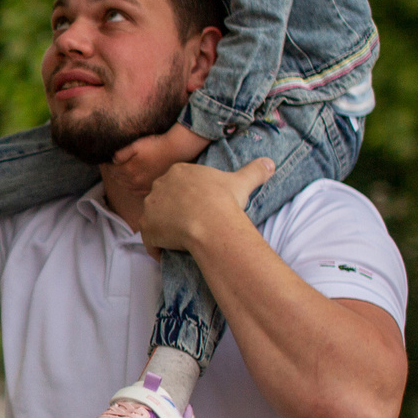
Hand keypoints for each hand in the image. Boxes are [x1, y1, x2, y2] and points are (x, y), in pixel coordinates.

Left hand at [109, 122, 212, 207]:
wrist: (173, 151)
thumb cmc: (154, 146)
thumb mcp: (136, 145)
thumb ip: (122, 154)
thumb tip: (112, 160)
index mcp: (129, 170)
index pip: (111, 170)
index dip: (107, 164)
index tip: (105, 160)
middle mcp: (134, 181)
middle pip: (117, 178)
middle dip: (113, 171)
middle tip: (111, 164)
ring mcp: (143, 185)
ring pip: (125, 185)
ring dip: (120, 179)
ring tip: (120, 171)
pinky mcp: (150, 187)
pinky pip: (135, 191)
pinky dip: (131, 187)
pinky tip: (131, 181)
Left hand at [140, 157, 274, 255]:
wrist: (212, 223)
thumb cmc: (226, 201)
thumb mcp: (242, 182)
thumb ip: (255, 171)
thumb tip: (270, 163)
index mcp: (179, 171)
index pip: (178, 183)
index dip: (187, 197)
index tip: (198, 209)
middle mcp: (159, 186)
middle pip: (163, 199)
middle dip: (173, 211)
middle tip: (191, 225)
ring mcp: (150, 207)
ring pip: (154, 219)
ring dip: (164, 229)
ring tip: (182, 240)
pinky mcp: (147, 228)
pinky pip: (150, 241)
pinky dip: (158, 249)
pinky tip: (171, 254)